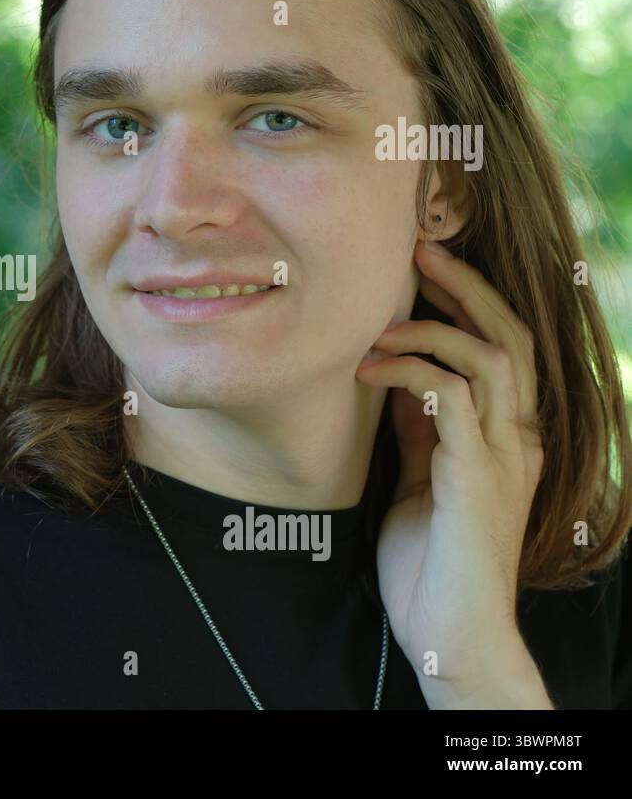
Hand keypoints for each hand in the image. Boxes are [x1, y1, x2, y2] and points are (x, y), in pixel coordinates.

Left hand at [355, 240, 550, 707]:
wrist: (447, 632)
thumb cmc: (430, 559)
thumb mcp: (423, 476)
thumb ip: (422, 428)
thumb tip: (398, 376)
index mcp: (507, 436)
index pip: (505, 347)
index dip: (472, 300)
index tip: (427, 265)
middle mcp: (517, 439)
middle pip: (510, 337)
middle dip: (466, 288)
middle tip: (419, 252)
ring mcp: (502, 458)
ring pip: (490, 359)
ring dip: (429, 330)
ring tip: (374, 328)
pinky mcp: (476, 479)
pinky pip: (451, 400)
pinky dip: (410, 373)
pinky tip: (367, 371)